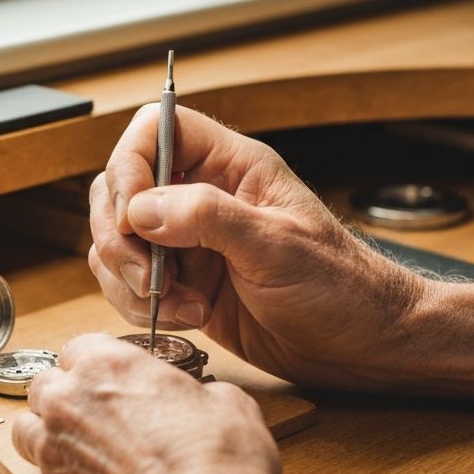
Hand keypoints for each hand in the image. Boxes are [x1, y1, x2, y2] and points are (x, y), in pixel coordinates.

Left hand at [12, 333, 282, 473]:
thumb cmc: (218, 466)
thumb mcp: (229, 404)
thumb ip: (197, 392)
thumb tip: (199, 401)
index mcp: (110, 363)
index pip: (81, 346)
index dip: (100, 365)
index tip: (117, 380)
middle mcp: (71, 397)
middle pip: (47, 383)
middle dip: (69, 395)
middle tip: (102, 414)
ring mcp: (54, 444)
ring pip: (28, 424)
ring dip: (49, 429)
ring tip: (83, 445)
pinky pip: (35, 468)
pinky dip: (51, 469)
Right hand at [89, 104, 424, 390]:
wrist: (356, 343)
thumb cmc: (337, 285)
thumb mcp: (277, 246)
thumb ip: (207, 218)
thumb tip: (141, 208)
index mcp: (230, 166)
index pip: (155, 131)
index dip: (131, 166)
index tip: (136, 214)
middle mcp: (201, 197)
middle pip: (119, 189)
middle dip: (121, 236)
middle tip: (150, 277)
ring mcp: (187, 242)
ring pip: (118, 240)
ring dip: (131, 278)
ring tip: (179, 304)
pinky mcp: (181, 283)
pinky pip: (129, 284)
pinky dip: (140, 305)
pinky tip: (187, 318)